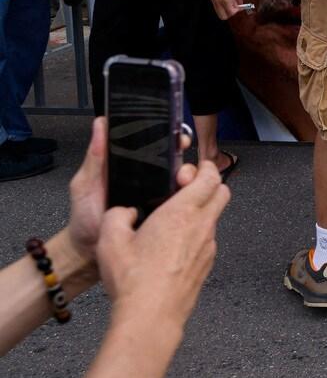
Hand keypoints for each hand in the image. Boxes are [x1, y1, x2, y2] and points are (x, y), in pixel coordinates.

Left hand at [69, 119, 194, 262]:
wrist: (88, 254)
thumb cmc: (84, 218)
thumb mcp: (85, 184)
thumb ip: (95, 157)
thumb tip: (101, 123)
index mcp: (133, 168)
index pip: (157, 146)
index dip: (171, 137)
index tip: (177, 135)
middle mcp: (151, 181)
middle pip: (177, 162)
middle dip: (185, 157)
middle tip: (182, 161)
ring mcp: (161, 200)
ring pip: (185, 182)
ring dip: (190, 178)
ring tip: (184, 181)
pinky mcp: (167, 218)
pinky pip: (184, 205)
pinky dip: (190, 200)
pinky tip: (191, 197)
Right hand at [97, 161, 229, 331]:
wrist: (151, 316)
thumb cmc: (134, 280)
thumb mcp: (110, 240)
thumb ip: (117, 215)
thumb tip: (126, 212)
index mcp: (182, 212)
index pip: (209, 177)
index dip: (204, 167)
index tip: (193, 167)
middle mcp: (202, 226)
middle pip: (222, 192)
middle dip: (209, 184)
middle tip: (186, 188)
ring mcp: (208, 246)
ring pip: (214, 217)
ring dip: (201, 211)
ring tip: (173, 220)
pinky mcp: (206, 264)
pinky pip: (207, 240)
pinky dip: (196, 235)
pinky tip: (173, 246)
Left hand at [208, 0, 245, 20]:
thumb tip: (239, 2)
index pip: (219, 9)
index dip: (229, 9)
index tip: (236, 5)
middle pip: (222, 15)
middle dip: (232, 12)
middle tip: (239, 7)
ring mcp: (219, 0)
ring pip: (227, 14)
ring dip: (236, 10)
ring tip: (242, 4)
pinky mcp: (225, 0)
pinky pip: (232, 11)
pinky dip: (239, 9)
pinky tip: (242, 4)